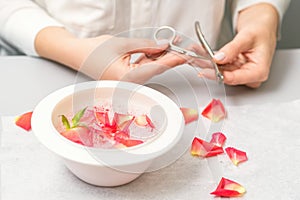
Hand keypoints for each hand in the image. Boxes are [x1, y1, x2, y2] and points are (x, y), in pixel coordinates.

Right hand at [35, 27, 185, 83]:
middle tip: (182, 44)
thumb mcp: (123, 43)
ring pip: (152, 67)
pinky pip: (144, 67)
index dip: (174, 59)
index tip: (186, 54)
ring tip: (171, 41)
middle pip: (157, 68)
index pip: (157, 67)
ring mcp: (130, 81)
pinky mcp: (129, 77)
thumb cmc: (94, 50)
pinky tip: (159, 48)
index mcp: (128, 77)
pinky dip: (152, 58)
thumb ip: (146, 45)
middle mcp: (130, 83)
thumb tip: (163, 45)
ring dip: (161, 55)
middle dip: (170, 55)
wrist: (77, 55)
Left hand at [199, 3, 278, 87]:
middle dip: (209, 67)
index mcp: (259, 71)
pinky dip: (209, 58)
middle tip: (195, 60)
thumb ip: (233, 48)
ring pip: (219, 70)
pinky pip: (219, 65)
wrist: (262, 27)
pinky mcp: (233, 69)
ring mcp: (241, 73)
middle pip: (225, 75)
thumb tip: (219, 58)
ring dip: (206, 62)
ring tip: (194, 54)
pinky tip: (200, 53)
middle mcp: (250, 75)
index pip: (236, 78)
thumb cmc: (262, 32)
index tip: (206, 71)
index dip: (219, 75)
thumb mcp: (247, 37)